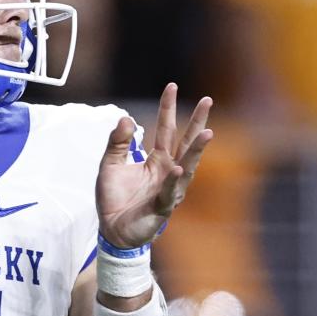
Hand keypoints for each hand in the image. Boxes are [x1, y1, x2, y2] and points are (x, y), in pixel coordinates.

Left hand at [96, 83, 212, 248]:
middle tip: (208, 100)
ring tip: (206, 132)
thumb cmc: (114, 198)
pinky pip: (169, 192)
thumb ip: (117, 143)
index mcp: (156, 159)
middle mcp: (168, 171)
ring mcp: (169, 188)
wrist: (111, 229)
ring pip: (186, 166)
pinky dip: (173, 180)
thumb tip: (126, 118)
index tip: (172, 86)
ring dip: (196, 150)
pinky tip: (177, 167)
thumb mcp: (109, 165)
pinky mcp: (163, 206)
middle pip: (184, 142)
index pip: (165, 129)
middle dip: (196, 122)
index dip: (168, 108)